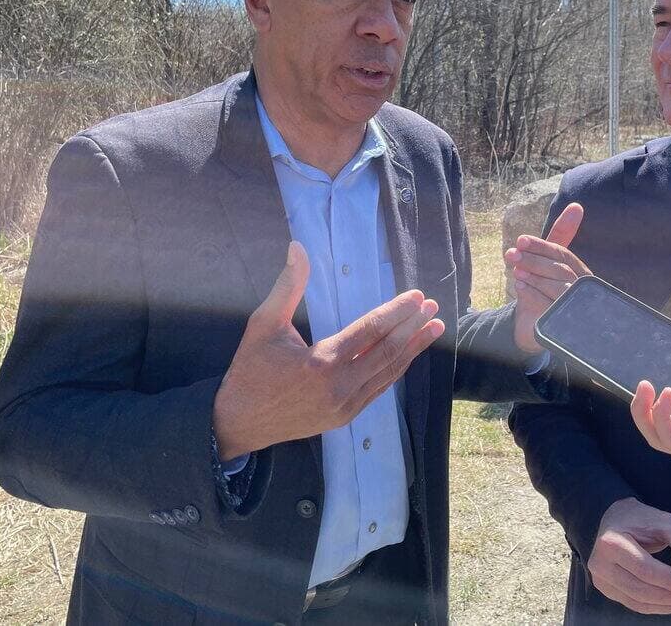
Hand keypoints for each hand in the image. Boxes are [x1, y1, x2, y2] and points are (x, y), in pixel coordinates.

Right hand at [213, 241, 444, 457]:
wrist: (237, 423)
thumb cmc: (249, 370)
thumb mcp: (264, 324)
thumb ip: (287, 286)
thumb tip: (298, 247)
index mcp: (320, 361)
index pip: (370, 331)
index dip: (396, 312)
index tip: (417, 297)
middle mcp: (339, 386)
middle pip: (387, 352)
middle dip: (413, 328)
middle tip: (432, 309)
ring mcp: (344, 406)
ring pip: (388, 374)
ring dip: (413, 350)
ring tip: (434, 329)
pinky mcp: (345, 417)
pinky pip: (378, 390)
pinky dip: (396, 370)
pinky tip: (409, 355)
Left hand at [506, 202, 589, 352]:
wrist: (532, 324)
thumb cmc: (543, 287)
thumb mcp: (546, 261)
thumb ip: (559, 236)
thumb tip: (576, 206)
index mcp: (580, 273)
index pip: (563, 255)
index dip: (542, 246)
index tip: (521, 240)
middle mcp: (581, 290)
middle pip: (560, 270)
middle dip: (534, 260)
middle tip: (511, 254)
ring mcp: (575, 309)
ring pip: (557, 288)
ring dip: (534, 276)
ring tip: (515, 270)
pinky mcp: (564, 325)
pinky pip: (549, 307)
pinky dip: (533, 294)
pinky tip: (519, 286)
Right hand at [586, 497, 670, 615]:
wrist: (616, 520)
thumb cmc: (640, 519)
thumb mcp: (664, 520)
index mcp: (611, 543)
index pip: (645, 569)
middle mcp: (600, 564)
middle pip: (642, 589)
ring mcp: (601, 580)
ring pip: (639, 602)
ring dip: (669, 606)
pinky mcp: (608, 590)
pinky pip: (636, 604)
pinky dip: (659, 607)